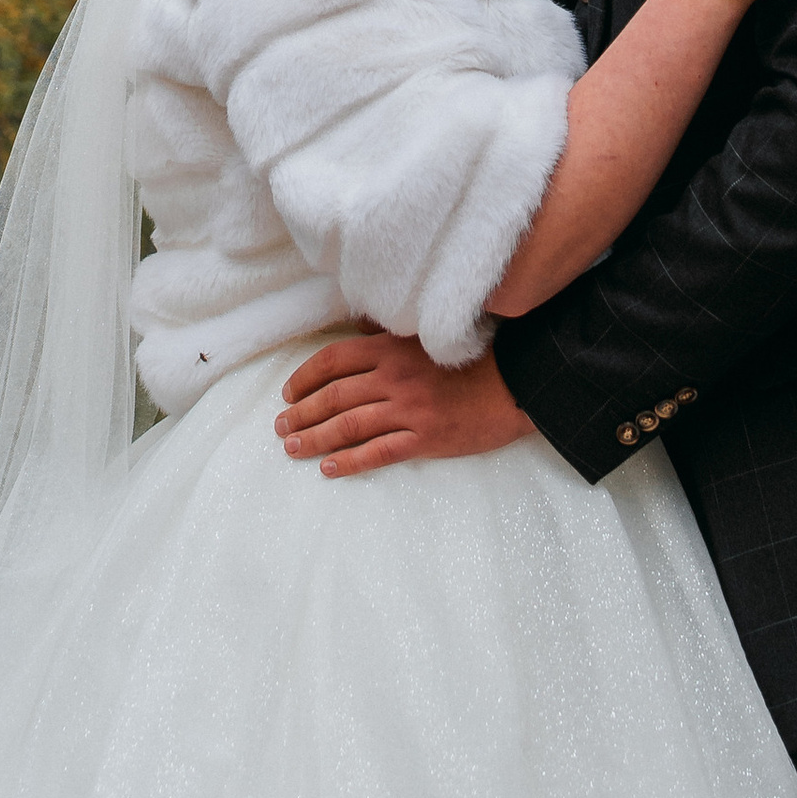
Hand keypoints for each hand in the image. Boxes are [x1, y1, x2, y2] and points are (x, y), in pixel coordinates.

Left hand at [276, 330, 532, 477]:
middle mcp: (394, 378)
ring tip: (293, 448)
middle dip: (301, 413)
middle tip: (281, 427)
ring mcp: (408, 410)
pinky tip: (330, 468)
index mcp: (391, 348)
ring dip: (315, 438)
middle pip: (334, 396)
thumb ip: (389, 334)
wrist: (515, 383)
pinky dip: (350, 461)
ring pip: (349, 426)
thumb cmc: (472, 356)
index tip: (287, 393)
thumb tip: (356, 329)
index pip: (333, 360)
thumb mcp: (426, 335)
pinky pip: (378, 452)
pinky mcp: (425, 439)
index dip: (305, 378)